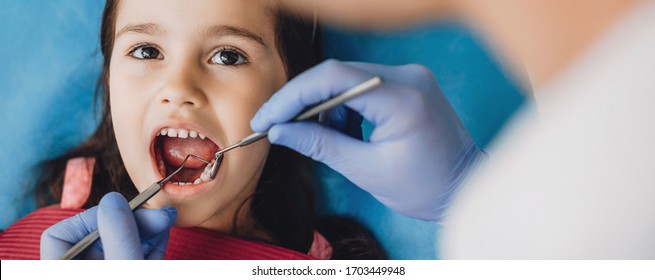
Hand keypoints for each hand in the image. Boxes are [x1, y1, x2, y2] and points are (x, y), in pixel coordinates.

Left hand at [41, 192, 176, 258]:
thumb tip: (114, 198)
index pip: (60, 237)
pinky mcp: (128, 271)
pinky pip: (136, 255)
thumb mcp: (123, 268)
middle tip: (160, 215)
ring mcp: (108, 270)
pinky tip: (163, 235)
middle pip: (99, 237)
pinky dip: (151, 244)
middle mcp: (86, 268)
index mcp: (67, 269)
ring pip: (121, 244)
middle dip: (132, 222)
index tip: (121, 214)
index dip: (91, 219)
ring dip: (146, 230)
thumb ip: (118, 237)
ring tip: (165, 222)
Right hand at [251, 60, 482, 220]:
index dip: (292, 96)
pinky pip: (361, 85)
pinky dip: (342, 107)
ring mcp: (409, 76)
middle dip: (300, 100)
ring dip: (321, 106)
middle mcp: (407, 76)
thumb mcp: (367, 171)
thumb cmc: (424, 188)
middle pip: (337, 73)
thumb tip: (280, 131)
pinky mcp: (407, 84)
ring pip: (346, 78)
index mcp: (403, 98)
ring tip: (315, 138)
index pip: (334, 78)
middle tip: (274, 125)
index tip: (267, 119)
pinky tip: (340, 133)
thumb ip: (321, 146)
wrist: (464, 188)